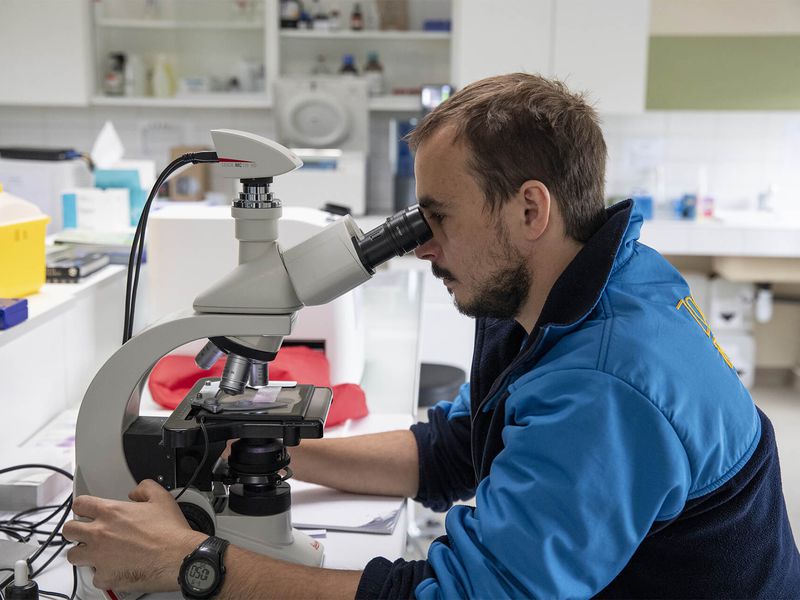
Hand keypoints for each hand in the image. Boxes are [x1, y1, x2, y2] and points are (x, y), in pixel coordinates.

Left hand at [64, 479, 204, 592]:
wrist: (177, 558)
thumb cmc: (170, 533)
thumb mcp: (161, 498)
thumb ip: (145, 488)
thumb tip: (136, 492)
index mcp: (111, 512)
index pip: (80, 504)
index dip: (82, 507)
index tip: (85, 511)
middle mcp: (99, 534)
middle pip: (68, 530)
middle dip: (75, 530)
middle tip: (86, 533)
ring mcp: (99, 557)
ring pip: (73, 556)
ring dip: (83, 553)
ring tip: (96, 553)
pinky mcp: (105, 577)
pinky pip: (95, 577)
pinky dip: (103, 574)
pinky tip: (114, 569)